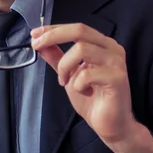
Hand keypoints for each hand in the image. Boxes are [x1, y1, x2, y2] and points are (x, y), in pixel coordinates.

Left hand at [31, 23, 133, 143]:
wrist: (111, 125)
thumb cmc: (92, 99)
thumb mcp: (68, 74)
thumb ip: (56, 57)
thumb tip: (40, 42)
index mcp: (101, 44)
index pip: (76, 28)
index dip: (53, 29)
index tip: (34, 34)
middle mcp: (111, 48)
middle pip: (80, 30)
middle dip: (53, 36)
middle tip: (37, 46)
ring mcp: (116, 62)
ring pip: (81, 49)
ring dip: (64, 66)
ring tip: (64, 81)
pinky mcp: (118, 78)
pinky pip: (87, 74)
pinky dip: (77, 84)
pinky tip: (83, 92)